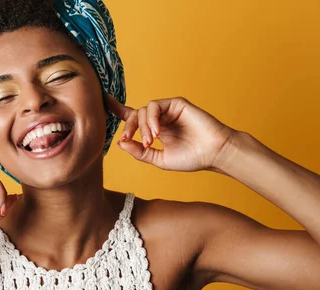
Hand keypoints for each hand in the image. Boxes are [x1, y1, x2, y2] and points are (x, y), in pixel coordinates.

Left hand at [107, 94, 237, 171]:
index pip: (133, 117)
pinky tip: (156, 132)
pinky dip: (151, 119)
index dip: (118, 109)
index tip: (105, 100)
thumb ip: (140, 152)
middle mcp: (160, 118)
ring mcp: (168, 110)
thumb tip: (121, 143)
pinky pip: (155, 106)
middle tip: (128, 140)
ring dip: (142, 127)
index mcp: (155, 129)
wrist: (214, 154)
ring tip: (151, 142)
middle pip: (134, 115)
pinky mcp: (176, 104)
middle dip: (128, 128)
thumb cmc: (191, 158)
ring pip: (143, 111)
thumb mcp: (159, 159)